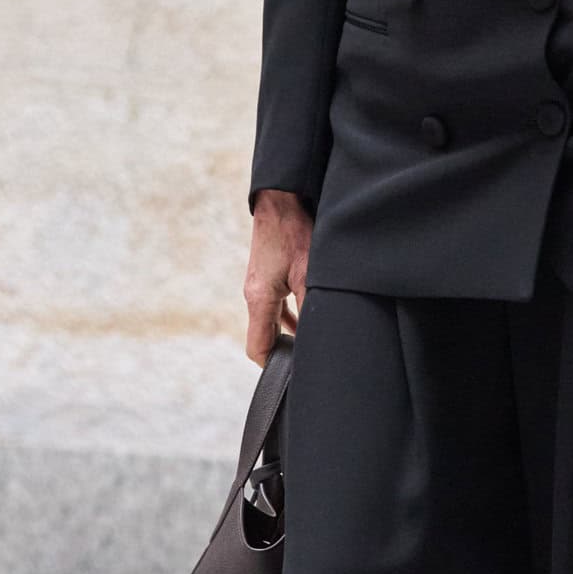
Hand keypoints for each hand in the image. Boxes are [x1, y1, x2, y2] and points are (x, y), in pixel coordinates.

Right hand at [245, 189, 314, 362]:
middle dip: (283, 352)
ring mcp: (257, 284)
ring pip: (269, 321)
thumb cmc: (295, 232)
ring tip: (310, 343)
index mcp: (259, 299)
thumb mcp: (311, 274)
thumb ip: (311, 308)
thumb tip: (318, 337)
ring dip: (287, 333)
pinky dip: (288, 316)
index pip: (257, 348)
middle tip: (307, 361)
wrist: (281, 199)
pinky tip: (305, 318)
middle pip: (263, 337)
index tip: (293, 374)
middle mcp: (253, 295)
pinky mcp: (265, 275)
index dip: (273, 367)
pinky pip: (273, 305)